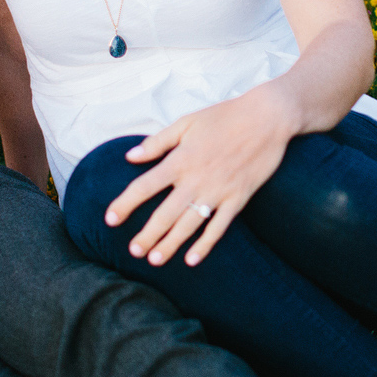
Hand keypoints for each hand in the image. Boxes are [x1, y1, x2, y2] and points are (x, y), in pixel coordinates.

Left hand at [105, 88, 299, 266]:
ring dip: (171, 244)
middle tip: (133, 252)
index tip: (110, 219)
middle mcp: (196, 179)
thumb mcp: (186, 122)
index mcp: (180, 159)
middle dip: (147, 235)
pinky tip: (192, 260)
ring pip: (189, 225)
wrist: (267, 118)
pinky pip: (219, 226)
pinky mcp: (238, 198)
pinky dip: (205, 244)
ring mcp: (218, 191)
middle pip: (164, 214)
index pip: (144, 187)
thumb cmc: (225, 116)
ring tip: (155, 260)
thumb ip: (157, 142)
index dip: (125, 204)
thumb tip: (130, 156)